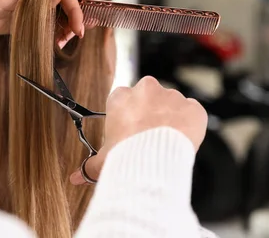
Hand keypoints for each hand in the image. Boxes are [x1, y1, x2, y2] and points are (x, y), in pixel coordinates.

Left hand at [0, 0, 85, 39]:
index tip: (78, 30)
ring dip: (65, 25)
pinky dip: (54, 31)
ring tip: (62, 42)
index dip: (75, 10)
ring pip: (60, 11)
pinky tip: (54, 41)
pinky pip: (47, 21)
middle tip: (73, 37)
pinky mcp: (26, 15)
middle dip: (75, 17)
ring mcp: (33, 0)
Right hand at [69, 76, 207, 184]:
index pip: (124, 101)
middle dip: (150, 114)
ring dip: (171, 119)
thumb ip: (89, 166)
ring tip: (166, 143)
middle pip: (149, 98)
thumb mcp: (102, 162)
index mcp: (121, 97)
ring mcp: (172, 96)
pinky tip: (183, 140)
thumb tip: (75, 178)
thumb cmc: (124, 157)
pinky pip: (193, 112)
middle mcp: (146, 89)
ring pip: (172, 104)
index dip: (129, 119)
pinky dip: (191, 124)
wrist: (153, 161)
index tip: (131, 133)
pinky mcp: (193, 106)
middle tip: (149, 138)